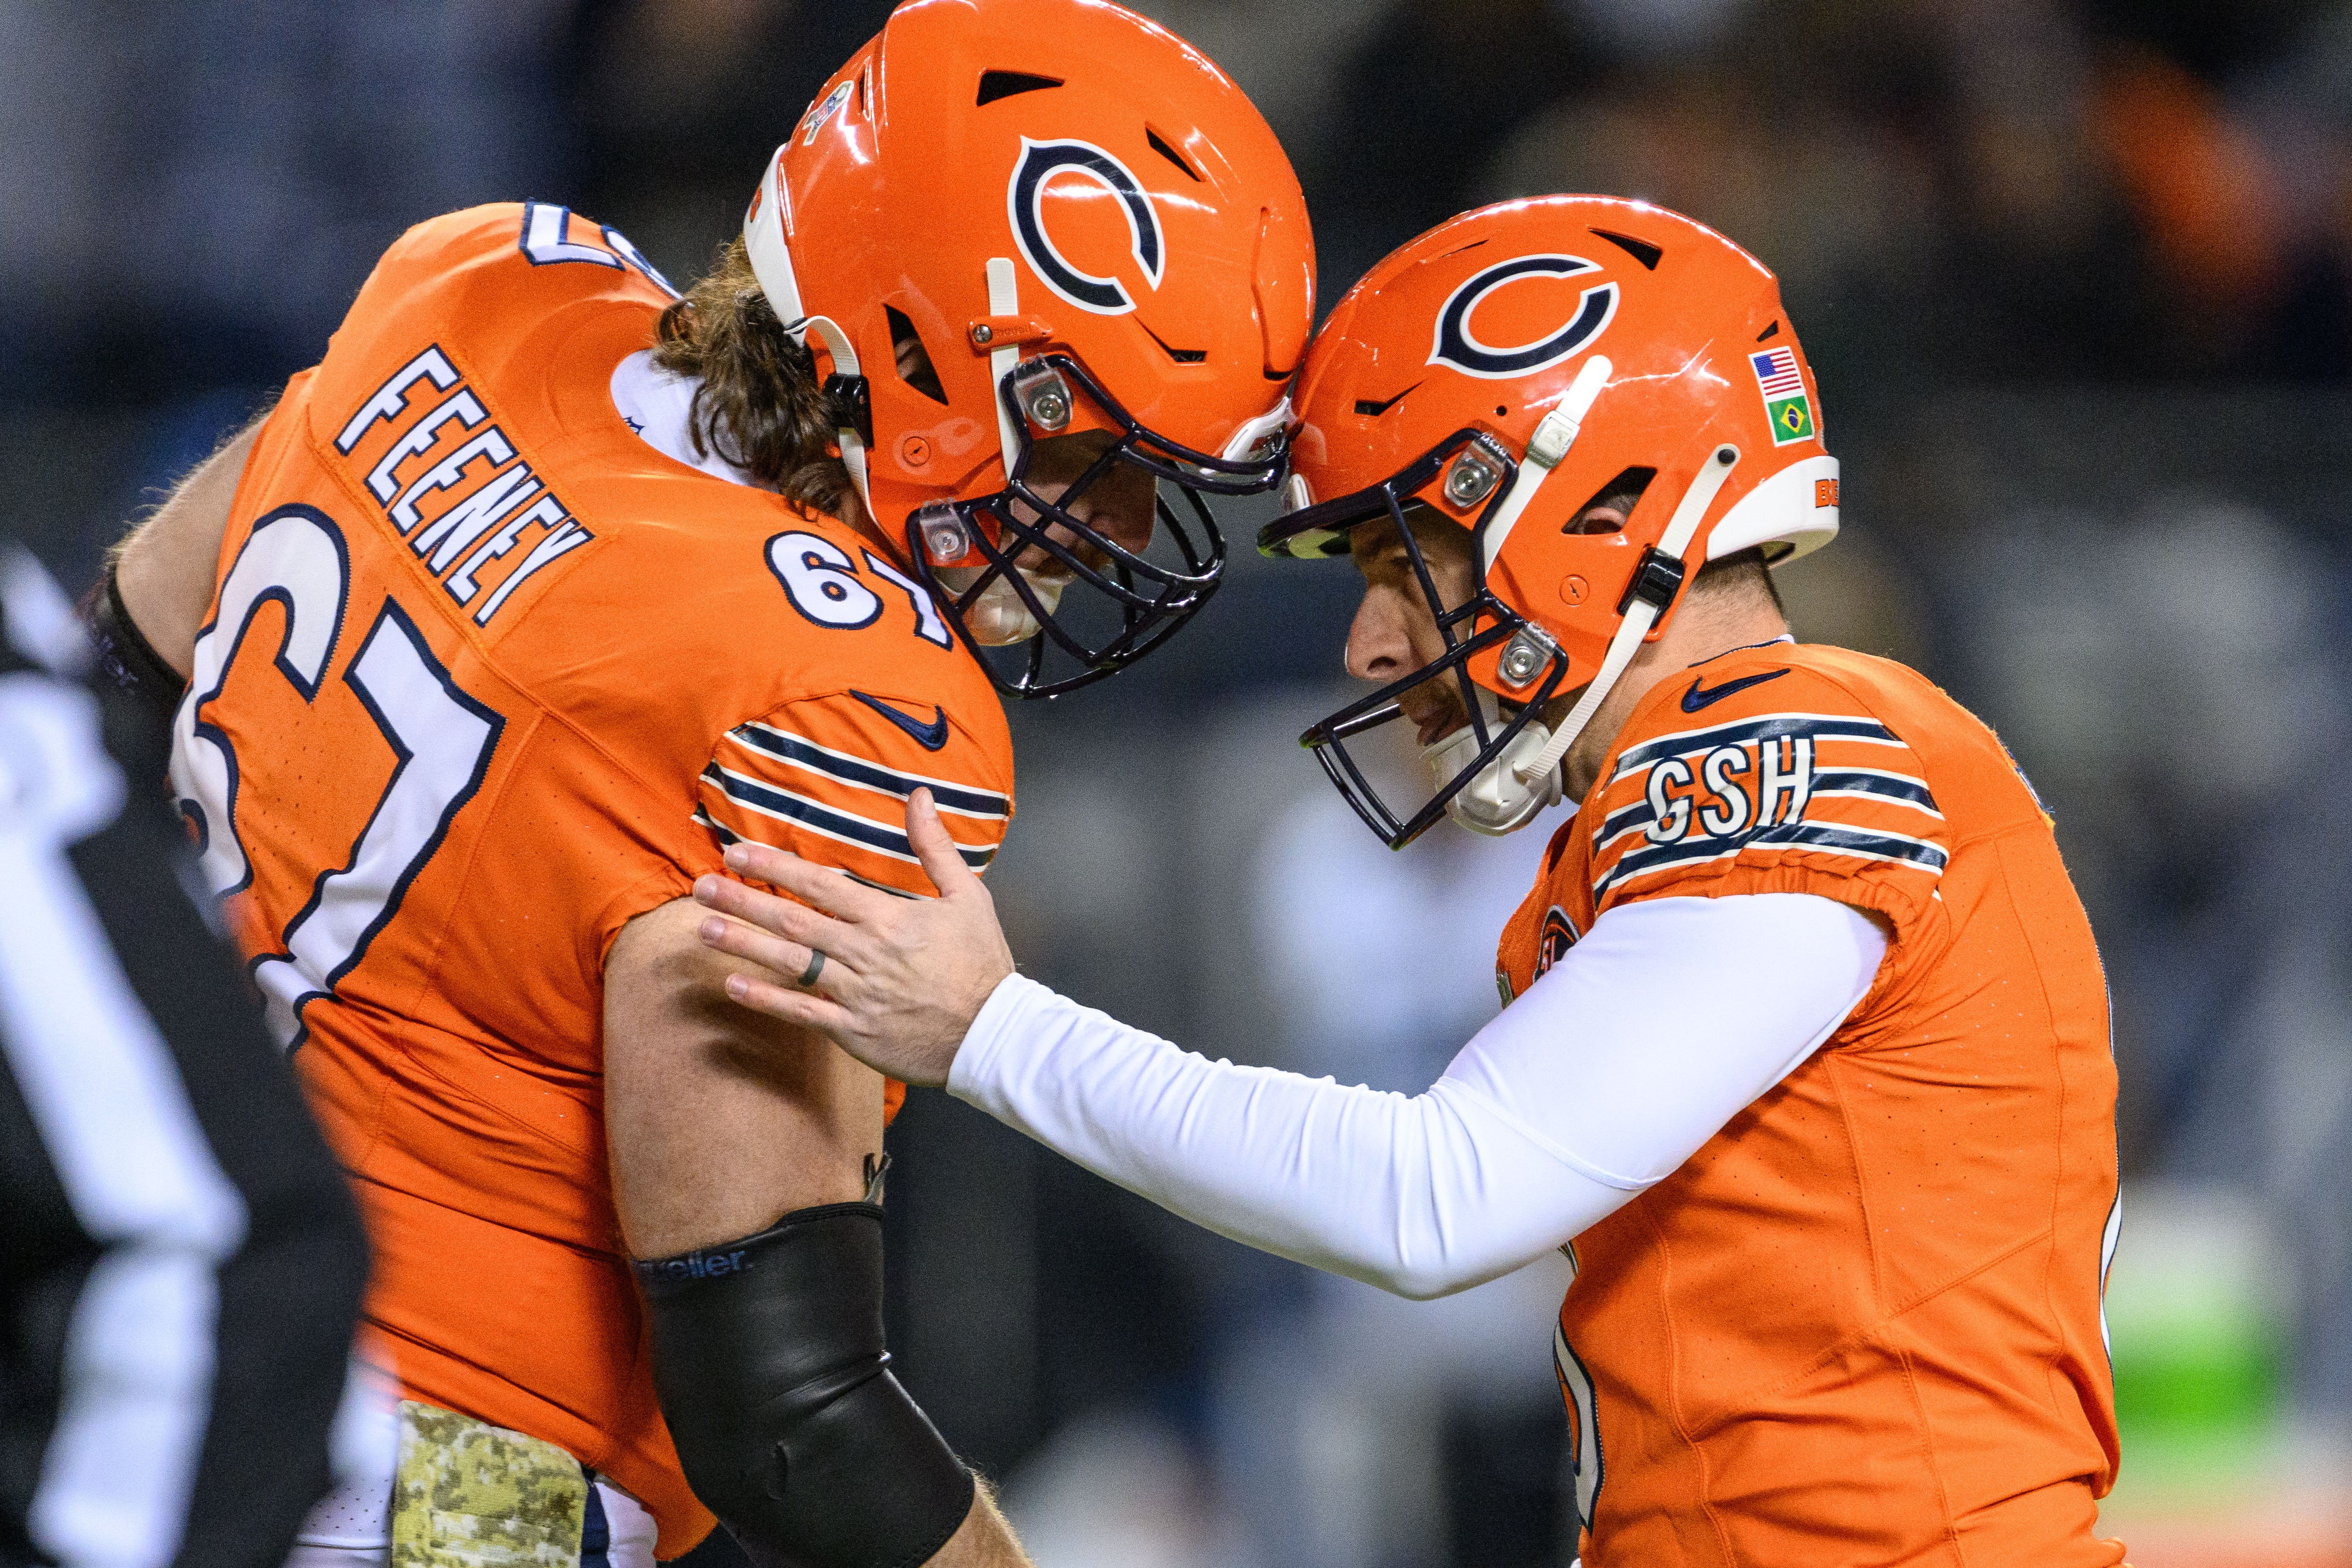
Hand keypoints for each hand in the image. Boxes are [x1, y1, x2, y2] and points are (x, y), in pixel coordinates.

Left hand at [692, 789, 1015, 1088]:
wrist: (995, 1034)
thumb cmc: (982, 963)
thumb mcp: (968, 896)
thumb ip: (935, 846)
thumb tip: (919, 796)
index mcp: (889, 918)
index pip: (820, 885)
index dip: (775, 866)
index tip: (737, 852)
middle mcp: (865, 953)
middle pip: (794, 921)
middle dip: (744, 901)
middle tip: (702, 886)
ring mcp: (856, 994)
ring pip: (789, 965)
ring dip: (744, 944)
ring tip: (704, 928)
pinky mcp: (854, 1031)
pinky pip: (802, 1012)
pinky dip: (766, 1000)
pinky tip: (734, 985)